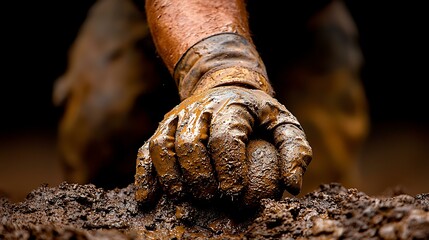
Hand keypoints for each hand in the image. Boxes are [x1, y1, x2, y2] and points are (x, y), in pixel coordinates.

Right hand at [135, 86, 311, 204]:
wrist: (225, 88)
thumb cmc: (257, 114)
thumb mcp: (283, 123)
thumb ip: (294, 150)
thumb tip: (290, 186)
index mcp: (231, 106)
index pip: (225, 138)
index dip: (228, 168)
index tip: (235, 194)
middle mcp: (199, 109)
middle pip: (189, 143)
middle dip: (199, 175)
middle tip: (211, 198)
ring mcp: (177, 119)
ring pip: (163, 146)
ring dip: (170, 176)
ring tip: (184, 198)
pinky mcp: (163, 129)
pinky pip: (147, 151)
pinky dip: (145, 175)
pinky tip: (147, 199)